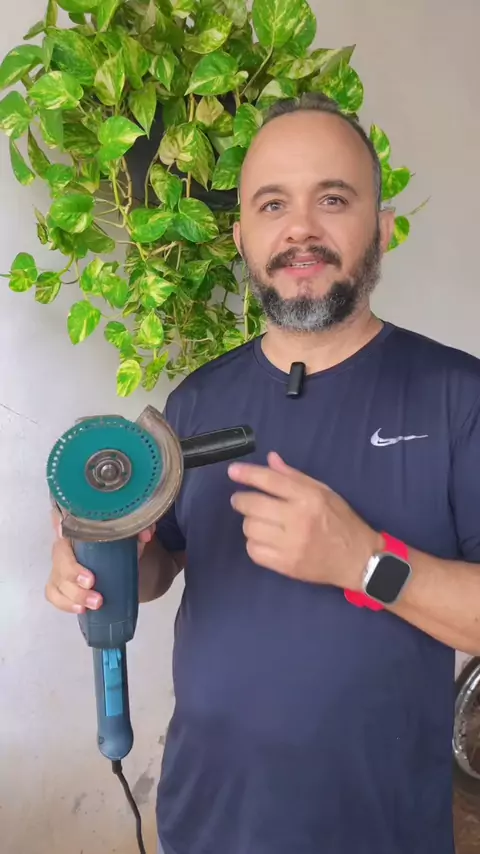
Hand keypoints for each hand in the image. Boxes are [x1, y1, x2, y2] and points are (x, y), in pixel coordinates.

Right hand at [45, 509, 155, 614]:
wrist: (119, 560)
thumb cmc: (118, 544)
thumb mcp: (129, 535)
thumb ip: (138, 530)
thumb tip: (146, 534)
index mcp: (77, 529)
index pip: (62, 526)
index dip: (63, 538)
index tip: (80, 560)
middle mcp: (64, 546)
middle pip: (59, 558)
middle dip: (73, 574)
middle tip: (92, 585)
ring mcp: (59, 567)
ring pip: (57, 581)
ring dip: (75, 595)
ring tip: (96, 604)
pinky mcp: (59, 585)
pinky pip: (54, 595)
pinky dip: (65, 604)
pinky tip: (81, 610)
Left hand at [228, 452, 381, 588]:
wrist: (357, 559)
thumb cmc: (341, 521)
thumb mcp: (324, 492)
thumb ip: (295, 476)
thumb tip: (270, 459)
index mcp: (309, 497)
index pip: (270, 480)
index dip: (248, 474)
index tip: (232, 471)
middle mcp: (298, 519)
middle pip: (253, 505)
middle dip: (241, 500)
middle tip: (241, 500)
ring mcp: (291, 544)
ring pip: (250, 528)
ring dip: (249, 522)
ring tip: (259, 521)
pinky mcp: (286, 565)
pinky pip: (254, 551)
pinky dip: (254, 543)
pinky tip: (264, 539)